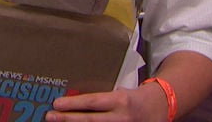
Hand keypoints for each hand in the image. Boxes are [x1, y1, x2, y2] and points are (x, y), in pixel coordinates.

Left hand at [44, 86, 166, 121]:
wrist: (161, 107)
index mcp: (121, 101)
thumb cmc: (136, 97)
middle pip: (90, 121)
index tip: (56, 104)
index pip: (93, 102)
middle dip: (68, 119)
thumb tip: (75, 102)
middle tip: (50, 116)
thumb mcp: (121, 92)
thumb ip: (102, 99)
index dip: (74, 104)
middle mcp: (122, 117)